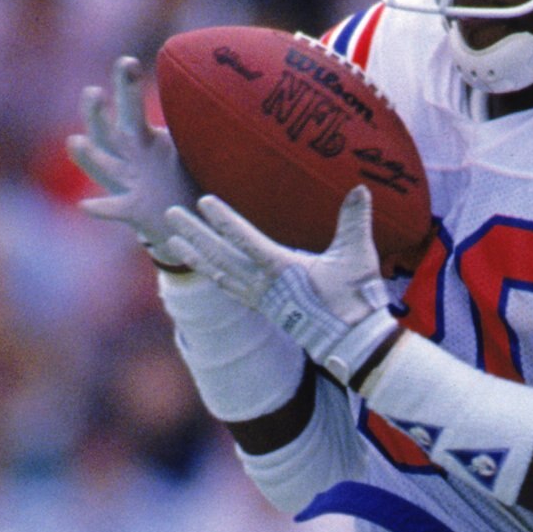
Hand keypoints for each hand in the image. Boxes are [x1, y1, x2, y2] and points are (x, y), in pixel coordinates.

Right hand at [68, 56, 196, 267]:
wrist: (183, 217)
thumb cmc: (184, 173)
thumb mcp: (189, 142)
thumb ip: (198, 118)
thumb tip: (226, 82)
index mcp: (140, 137)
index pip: (128, 105)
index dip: (124, 83)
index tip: (128, 62)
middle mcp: (126, 157)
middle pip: (104, 129)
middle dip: (94, 111)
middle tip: (93, 92)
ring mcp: (126, 183)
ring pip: (100, 164)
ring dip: (86, 155)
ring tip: (76, 142)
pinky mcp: (132, 210)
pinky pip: (113, 208)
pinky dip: (100, 208)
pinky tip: (85, 205)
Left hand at [158, 187, 400, 386]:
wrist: (350, 342)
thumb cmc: (354, 299)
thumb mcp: (357, 257)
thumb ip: (355, 221)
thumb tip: (360, 188)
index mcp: (282, 270)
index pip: (246, 241)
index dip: (224, 221)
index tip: (204, 202)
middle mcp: (264, 285)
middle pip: (221, 256)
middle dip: (196, 234)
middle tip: (171, 214)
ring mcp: (260, 299)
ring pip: (219, 274)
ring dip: (196, 256)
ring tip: (174, 240)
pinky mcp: (263, 307)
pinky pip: (229, 289)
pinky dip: (212, 275)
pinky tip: (202, 267)